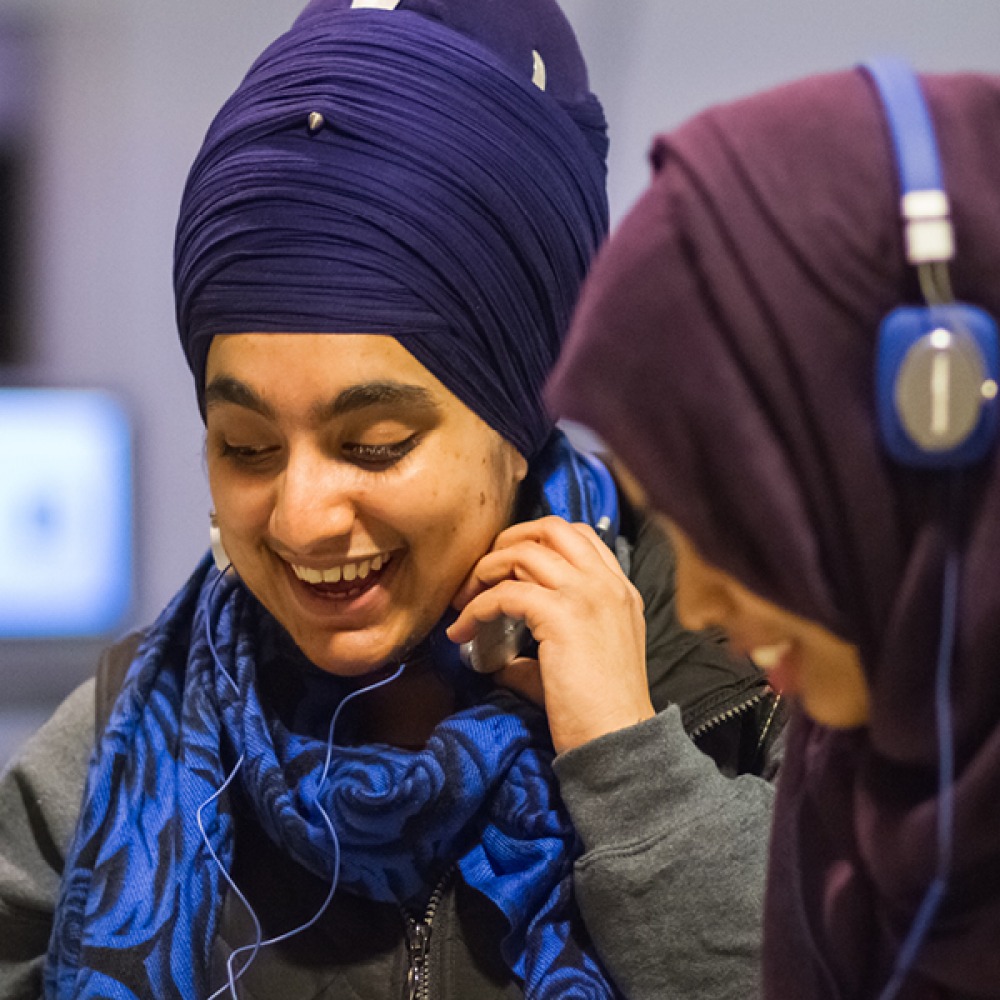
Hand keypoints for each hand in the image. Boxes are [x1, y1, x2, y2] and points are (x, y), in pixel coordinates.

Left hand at [447, 516, 653, 753]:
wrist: (618, 740)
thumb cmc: (600, 711)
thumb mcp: (582, 661)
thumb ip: (546, 647)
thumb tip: (501, 659)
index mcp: (618, 590)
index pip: (578, 536)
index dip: (536, 541)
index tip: (507, 566)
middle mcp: (606, 584)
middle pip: (551, 528)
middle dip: (508, 541)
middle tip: (482, 573)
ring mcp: (587, 596)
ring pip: (523, 553)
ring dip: (484, 571)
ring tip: (464, 602)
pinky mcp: (562, 617)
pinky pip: (504, 593)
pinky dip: (476, 608)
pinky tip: (462, 632)